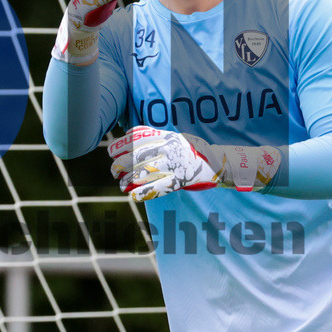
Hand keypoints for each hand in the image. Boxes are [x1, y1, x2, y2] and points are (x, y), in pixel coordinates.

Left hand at [107, 126, 281, 200]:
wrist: (221, 162)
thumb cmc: (194, 151)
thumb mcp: (176, 138)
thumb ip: (156, 139)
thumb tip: (130, 138)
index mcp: (168, 136)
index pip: (139, 138)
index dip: (122, 145)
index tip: (110, 151)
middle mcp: (170, 149)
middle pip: (138, 155)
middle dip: (121, 163)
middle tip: (113, 170)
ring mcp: (176, 164)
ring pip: (145, 172)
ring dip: (128, 179)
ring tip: (120, 184)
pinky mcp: (181, 180)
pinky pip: (158, 187)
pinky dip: (143, 192)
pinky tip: (132, 195)